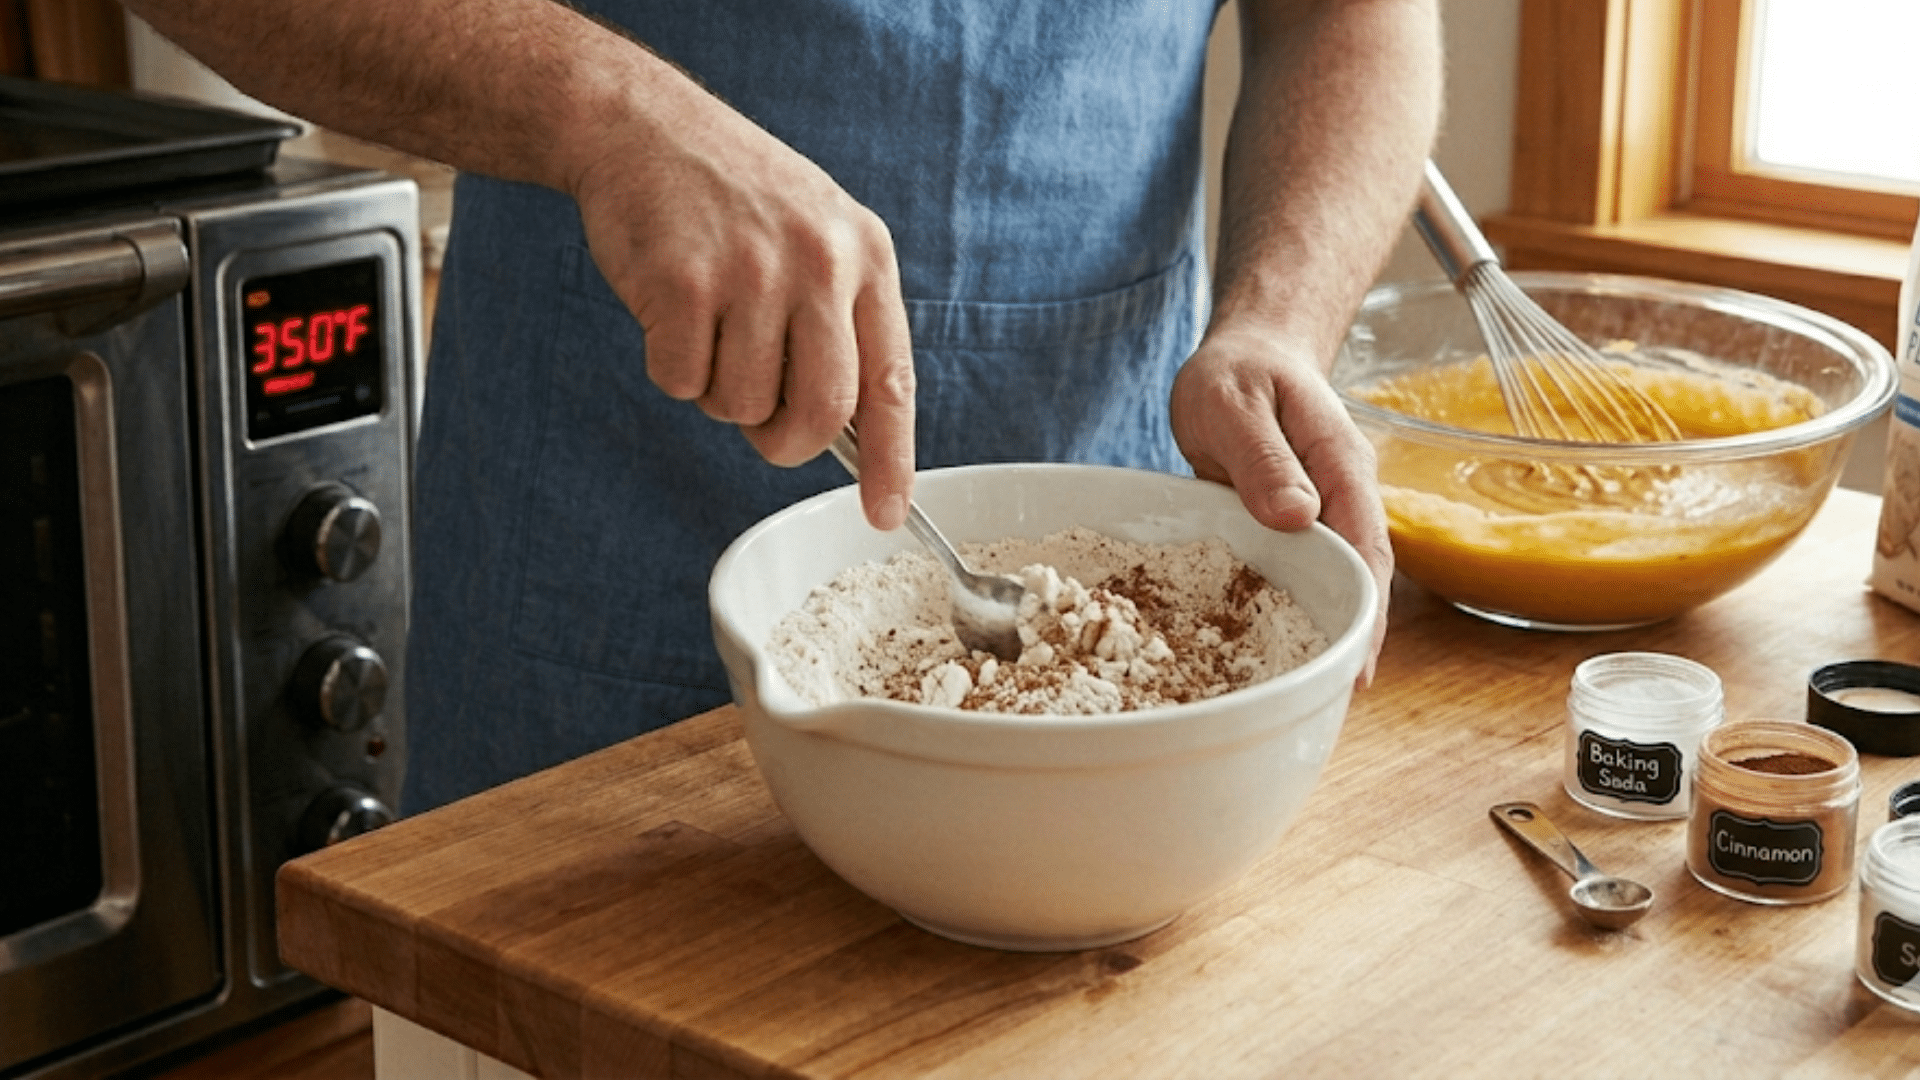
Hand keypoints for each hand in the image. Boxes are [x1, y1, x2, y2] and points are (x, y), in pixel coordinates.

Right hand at [567, 83, 916, 530]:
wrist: (641, 126)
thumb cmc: (731, 197)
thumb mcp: (816, 236)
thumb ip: (838, 322)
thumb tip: (842, 434)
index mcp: (866, 256)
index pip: (890, 382)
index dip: (891, 459)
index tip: (886, 512)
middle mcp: (820, 263)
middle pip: (821, 411)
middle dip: (785, 442)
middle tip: (760, 426)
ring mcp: (752, 271)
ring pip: (745, 405)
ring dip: (719, 392)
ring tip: (709, 326)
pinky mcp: (685, 283)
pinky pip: (683, 383)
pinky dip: (671, 368)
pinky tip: (669, 309)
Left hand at [1169, 324, 1391, 683]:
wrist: (1245, 353)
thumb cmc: (1239, 372)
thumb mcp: (1235, 404)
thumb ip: (1263, 458)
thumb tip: (1297, 516)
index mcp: (1339, 468)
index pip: (1365, 548)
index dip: (1366, 610)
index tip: (1357, 662)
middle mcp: (1339, 499)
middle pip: (1361, 579)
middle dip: (1354, 639)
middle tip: (1334, 703)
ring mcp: (1317, 516)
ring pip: (1332, 583)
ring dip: (1325, 633)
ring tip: (1307, 696)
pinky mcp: (1289, 528)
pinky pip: (1297, 575)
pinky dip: (1291, 613)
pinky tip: (1271, 656)